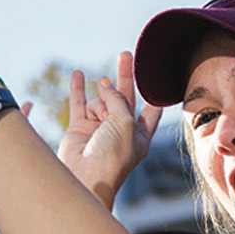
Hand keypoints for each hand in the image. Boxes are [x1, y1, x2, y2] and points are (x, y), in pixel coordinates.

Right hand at [57, 51, 162, 208]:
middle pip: (125, 97)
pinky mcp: (79, 128)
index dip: (154, 96)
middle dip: (125, 76)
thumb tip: (103, 84)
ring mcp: (99, 128)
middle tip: (125, 55)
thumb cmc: (112, 157)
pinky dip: (78, 89)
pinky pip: (78, 103)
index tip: (157, 80)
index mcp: (140, 135)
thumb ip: (118, 100)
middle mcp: (120, 130)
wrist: (85, 178)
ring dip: (99, 104)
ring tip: (98, 120)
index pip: (151, 111)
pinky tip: (78, 74)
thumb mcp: (125, 123)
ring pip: (100, 101)